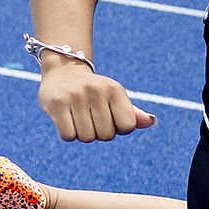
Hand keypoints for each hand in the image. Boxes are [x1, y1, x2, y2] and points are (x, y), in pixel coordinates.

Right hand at [37, 60, 156, 141]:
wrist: (64, 70)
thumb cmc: (96, 91)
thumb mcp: (116, 98)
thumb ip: (133, 114)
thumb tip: (151, 121)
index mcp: (115, 89)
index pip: (127, 126)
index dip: (119, 128)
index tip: (110, 118)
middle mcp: (96, 90)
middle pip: (106, 135)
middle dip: (99, 132)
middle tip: (91, 117)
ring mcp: (75, 96)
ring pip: (87, 138)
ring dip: (83, 134)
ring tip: (79, 117)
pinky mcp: (56, 104)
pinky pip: (68, 136)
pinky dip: (68, 134)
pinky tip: (67, 120)